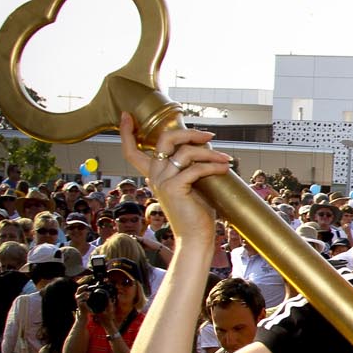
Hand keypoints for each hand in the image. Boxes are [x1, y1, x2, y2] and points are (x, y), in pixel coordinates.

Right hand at [117, 112, 231, 241]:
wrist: (195, 237)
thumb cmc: (197, 212)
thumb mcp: (191, 184)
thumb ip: (190, 165)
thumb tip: (205, 144)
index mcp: (154, 174)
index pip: (132, 151)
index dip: (126, 132)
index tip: (126, 115)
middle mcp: (154, 175)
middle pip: (163, 140)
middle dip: (188, 133)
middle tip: (209, 136)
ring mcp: (162, 181)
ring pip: (185, 152)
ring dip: (210, 153)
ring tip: (226, 159)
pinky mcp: (173, 188)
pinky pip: (195, 169)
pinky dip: (213, 167)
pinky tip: (224, 169)